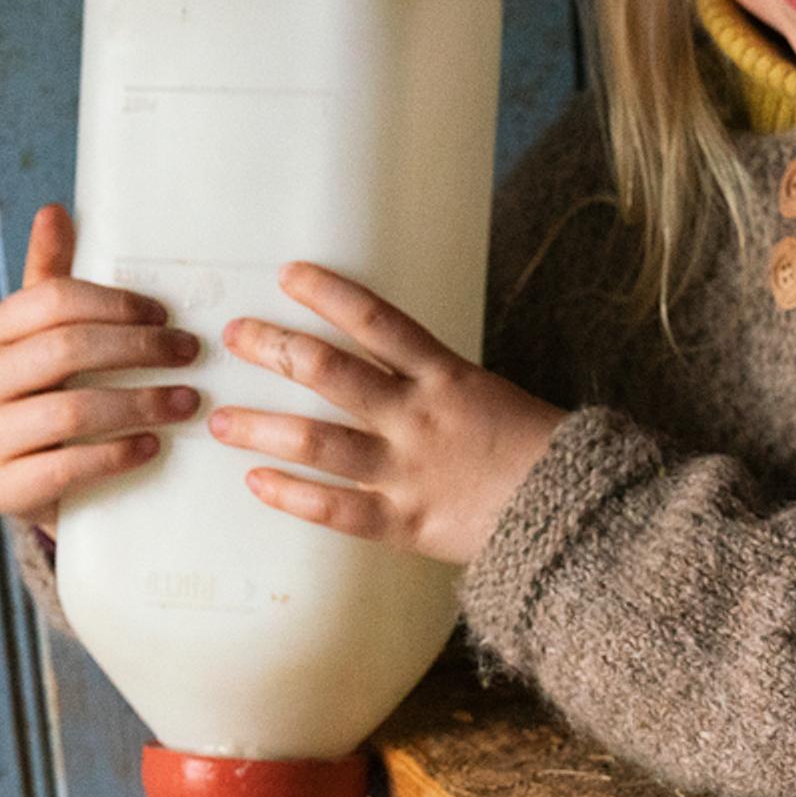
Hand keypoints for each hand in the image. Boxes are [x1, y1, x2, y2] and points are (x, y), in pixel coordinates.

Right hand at [0, 206, 199, 526]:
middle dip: (140, 348)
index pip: (55, 300)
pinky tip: (154, 446)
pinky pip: (70, 466)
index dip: (117, 304)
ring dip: (142, 403)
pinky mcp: (5, 487)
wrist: (29, 483)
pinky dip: (118, 454)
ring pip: (74, 409)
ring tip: (187, 402)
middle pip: (68, 349)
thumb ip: (52, 280)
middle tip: (191, 353)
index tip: (167, 314)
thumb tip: (54, 210)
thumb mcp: (47, 338)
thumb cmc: (49, 396)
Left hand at [212, 262, 563, 563]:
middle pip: (331, 371)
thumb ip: (437, 383)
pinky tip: (255, 482)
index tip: (288, 273)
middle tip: (234, 334)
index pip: (378, 320)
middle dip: (275, 349)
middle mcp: (419, 416)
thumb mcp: (490, 396)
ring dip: (262, 427)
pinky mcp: (405, 523)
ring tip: (219, 419)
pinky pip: (336, 509)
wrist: (576, 516)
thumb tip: (388, 363)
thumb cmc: (538, 453)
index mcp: (446, 376)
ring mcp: (408, 470)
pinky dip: (292, 495)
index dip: (329, 292)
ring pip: (319, 441)